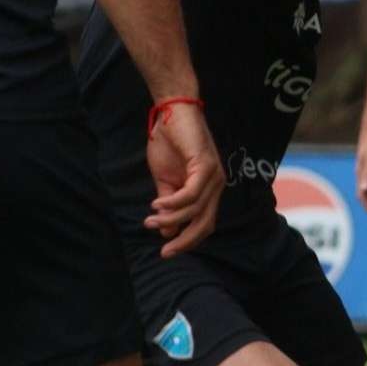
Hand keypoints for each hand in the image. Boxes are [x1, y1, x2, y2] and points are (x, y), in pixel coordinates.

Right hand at [145, 102, 221, 256]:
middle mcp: (216, 186)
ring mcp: (214, 176)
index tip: (167, 251)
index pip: (204, 223)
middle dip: (185, 241)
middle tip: (165, 252)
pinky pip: (192, 193)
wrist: (171, 113)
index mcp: (209, 190)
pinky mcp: (205, 165)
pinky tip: (157, 205)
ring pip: (195, 210)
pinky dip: (174, 203)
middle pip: (205, 223)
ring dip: (171, 219)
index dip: (188, 240)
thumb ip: (168, 204)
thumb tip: (166, 230)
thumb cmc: (169, 144)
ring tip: (150, 220)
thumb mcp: (165, 180)